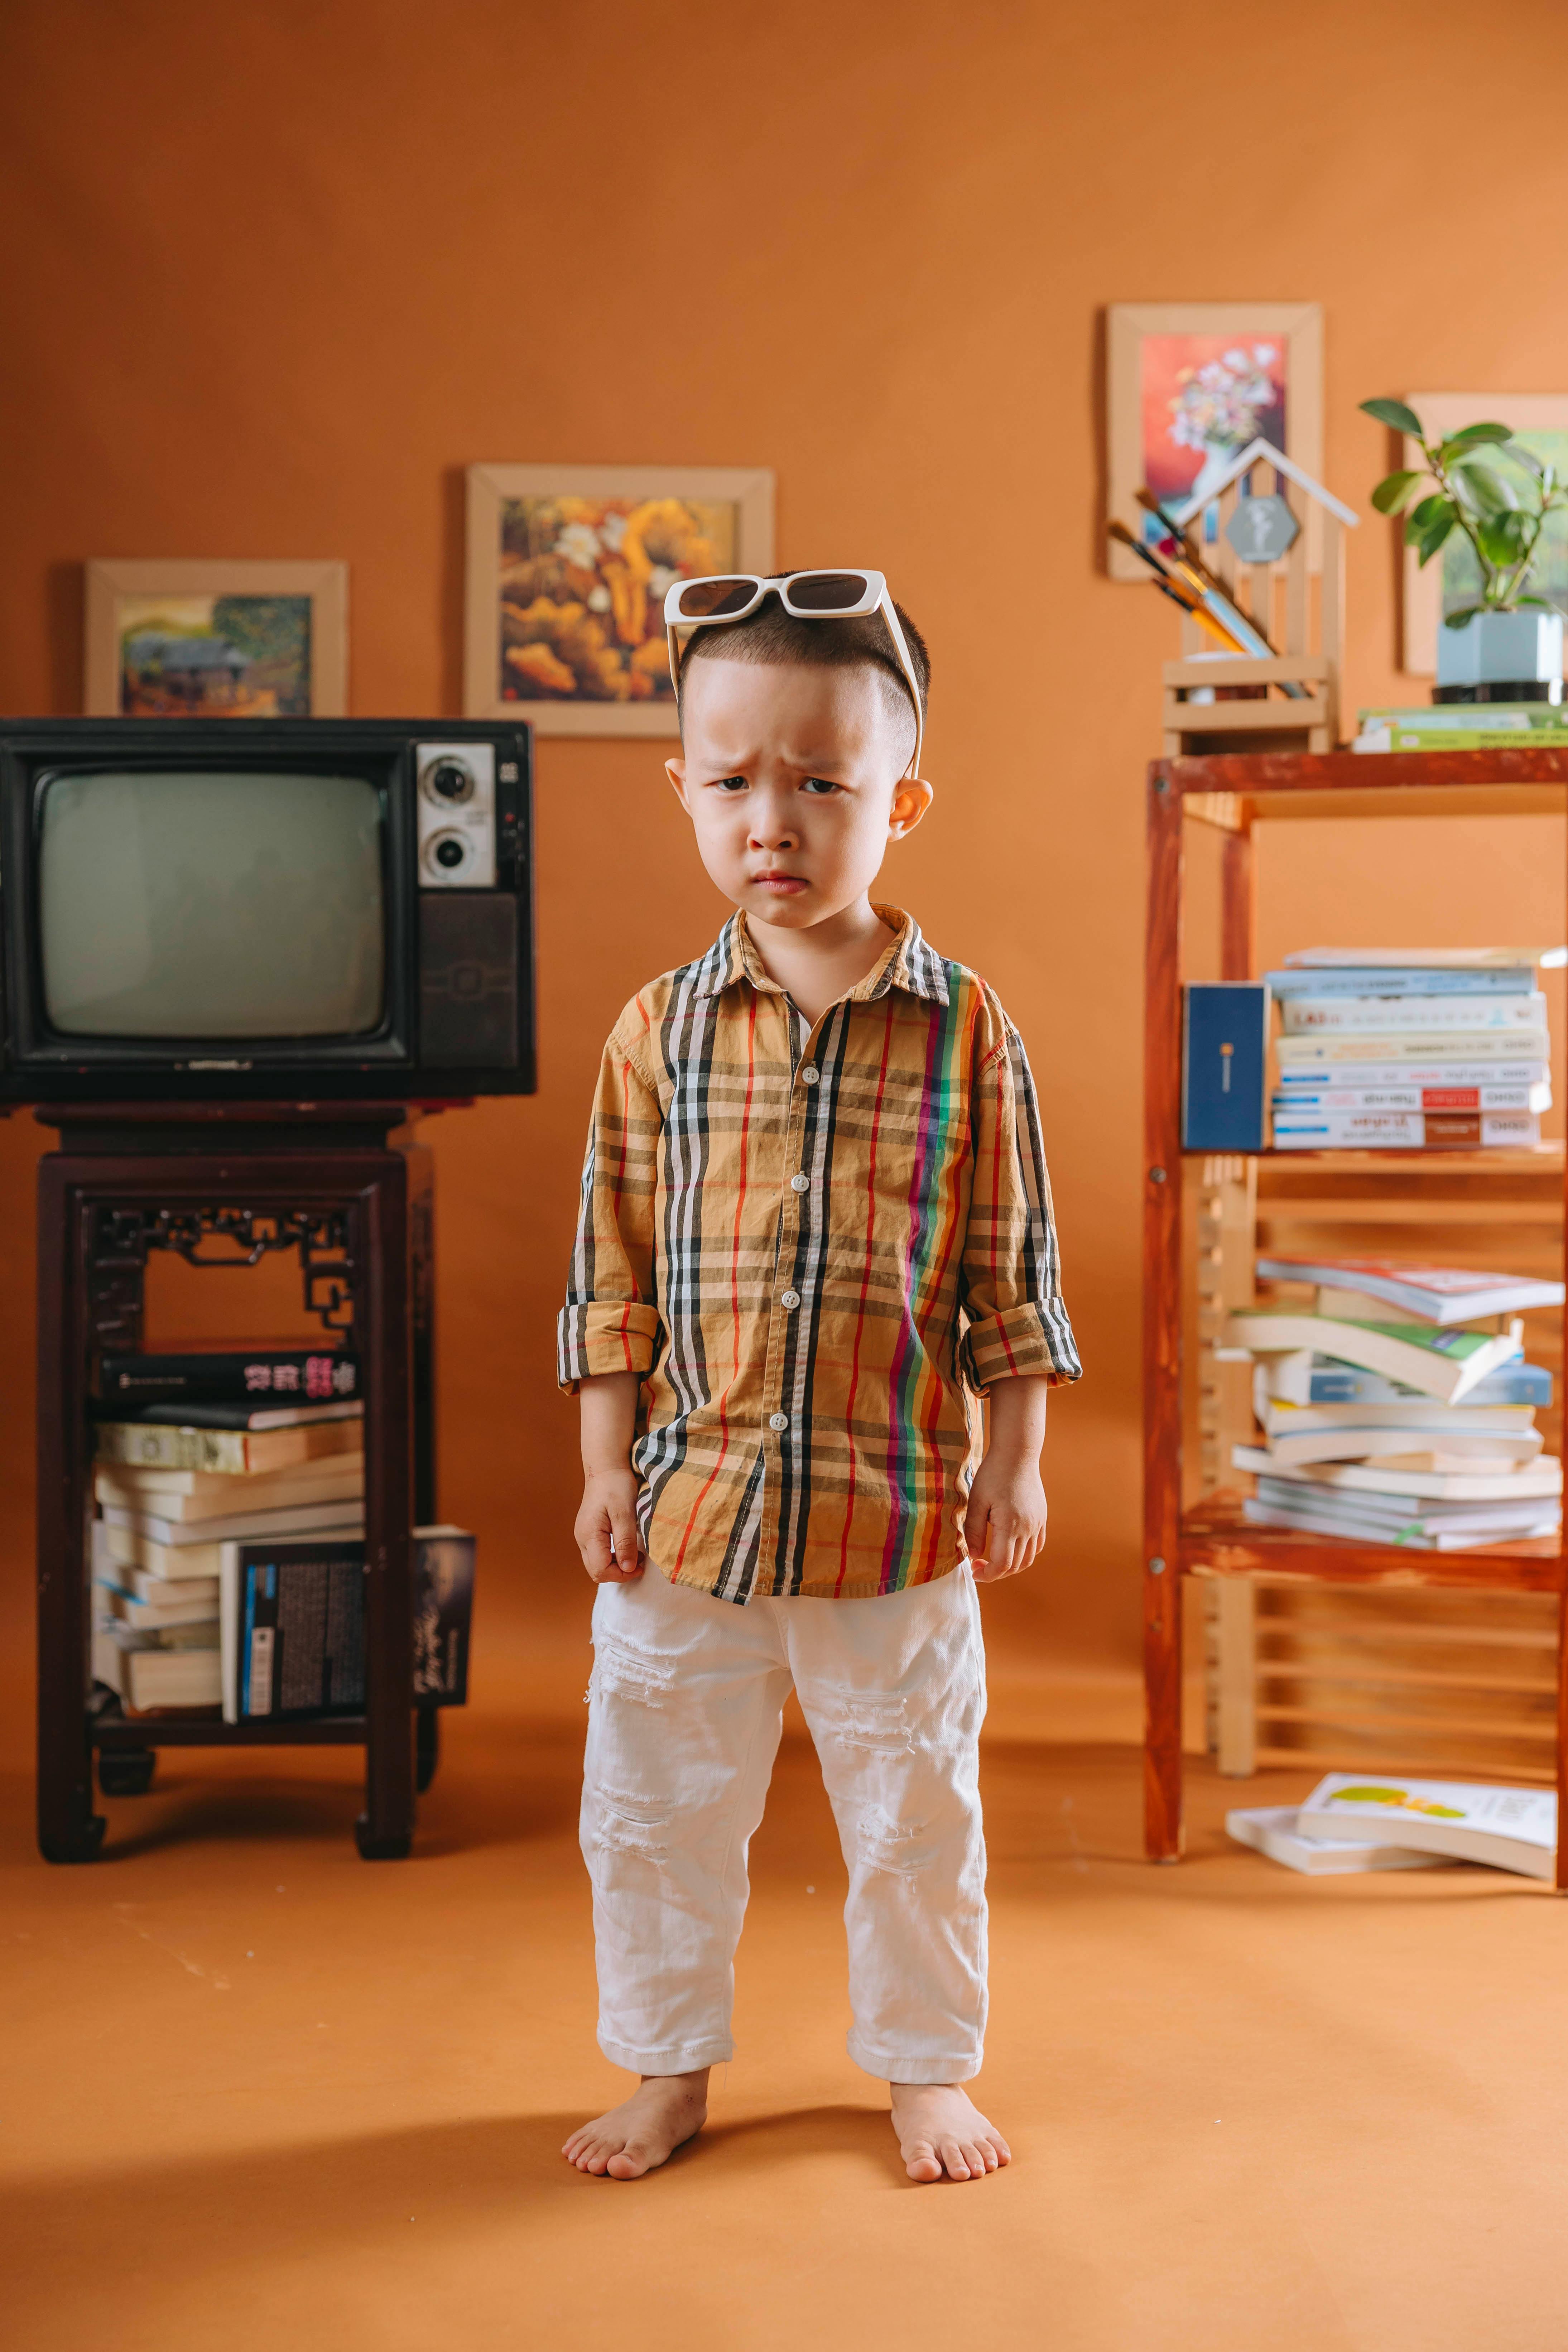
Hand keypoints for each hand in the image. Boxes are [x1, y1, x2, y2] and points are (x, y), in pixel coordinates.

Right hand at [575, 1470, 645, 1581]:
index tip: (639, 1566)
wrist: (606, 1468)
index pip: (600, 1570)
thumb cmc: (616, 1485)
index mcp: (589, 1534)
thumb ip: (625, 1541)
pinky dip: (612, 1557)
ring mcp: (583, 1536)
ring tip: (634, 1556)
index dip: (621, 1574)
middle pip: (595, 1571)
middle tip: (638, 1563)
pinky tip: (625, 1548)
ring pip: (596, 1564)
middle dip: (618, 1573)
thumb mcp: (625, 1512)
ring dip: (616, 1566)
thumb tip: (627, 1568)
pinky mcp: (588, 1532)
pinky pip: (597, 1554)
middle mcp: (582, 1538)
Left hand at [962, 1452, 1047, 1582]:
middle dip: (996, 1573)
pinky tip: (1010, 1548)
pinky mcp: (1041, 1518)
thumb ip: (974, 1531)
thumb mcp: (977, 1502)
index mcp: (1010, 1526)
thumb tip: (973, 1556)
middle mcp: (1028, 1528)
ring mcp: (1037, 1524)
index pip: (1003, 1564)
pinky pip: (1037, 1545)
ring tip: (993, 1560)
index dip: (987, 1574)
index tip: (974, 1570)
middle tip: (978, 1565)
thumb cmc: (993, 1475)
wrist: (1017, 1454)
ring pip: (1029, 1559)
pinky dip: (1025, 1554)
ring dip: (1011, 1566)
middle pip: (1016, 1566)